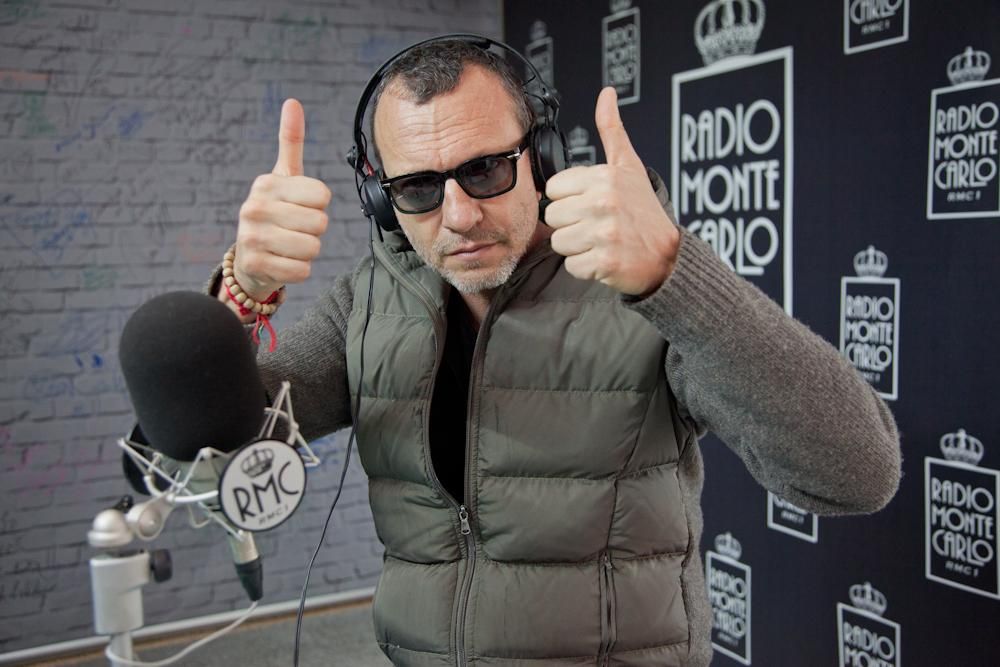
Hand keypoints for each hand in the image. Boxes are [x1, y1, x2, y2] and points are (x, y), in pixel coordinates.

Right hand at [233, 99, 331, 300]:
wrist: (249, 257)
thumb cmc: (275, 212)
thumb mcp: (282, 177)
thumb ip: (290, 142)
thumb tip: (292, 102)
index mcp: (266, 184)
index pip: (323, 196)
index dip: (318, 206)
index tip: (300, 206)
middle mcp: (255, 207)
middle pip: (320, 223)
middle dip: (314, 231)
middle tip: (294, 230)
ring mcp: (252, 237)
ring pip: (313, 248)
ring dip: (308, 251)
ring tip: (289, 246)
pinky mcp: (256, 265)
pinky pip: (302, 270)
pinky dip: (299, 270)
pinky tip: (283, 262)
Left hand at [545, 87, 679, 296]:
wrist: (667, 256)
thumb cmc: (644, 211)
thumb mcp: (629, 166)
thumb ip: (612, 130)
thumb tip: (607, 93)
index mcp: (604, 178)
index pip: (554, 189)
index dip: (569, 198)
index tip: (590, 203)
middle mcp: (603, 203)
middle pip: (553, 216)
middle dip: (571, 223)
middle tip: (596, 224)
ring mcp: (604, 233)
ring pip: (559, 241)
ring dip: (576, 246)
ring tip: (599, 240)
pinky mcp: (604, 261)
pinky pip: (572, 265)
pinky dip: (585, 267)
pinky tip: (603, 257)